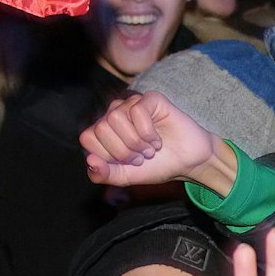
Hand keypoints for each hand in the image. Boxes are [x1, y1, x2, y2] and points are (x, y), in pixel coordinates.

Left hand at [82, 90, 235, 193]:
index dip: (106, 155)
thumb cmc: (156, 166)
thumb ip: (103, 174)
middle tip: (140, 156)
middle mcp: (115, 113)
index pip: (87, 137)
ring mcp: (132, 104)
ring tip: (149, 148)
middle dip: (122, 150)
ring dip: (135, 141)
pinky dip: (148, 132)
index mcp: (104, 131)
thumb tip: (90, 161)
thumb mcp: (125, 176)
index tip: (126, 162)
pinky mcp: (151, 99)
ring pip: (115, 117)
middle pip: (100, 127)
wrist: (187, 163)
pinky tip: (157, 139)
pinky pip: (137, 111)